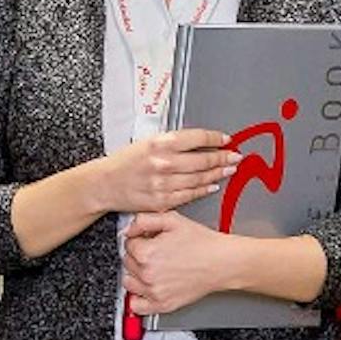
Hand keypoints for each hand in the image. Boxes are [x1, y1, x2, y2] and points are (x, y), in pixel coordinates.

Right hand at [93, 129, 240, 214]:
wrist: (104, 184)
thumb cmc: (125, 161)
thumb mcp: (147, 142)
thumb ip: (173, 143)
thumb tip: (200, 142)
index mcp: (160, 143)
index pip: (197, 138)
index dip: (216, 139)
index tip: (226, 140)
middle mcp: (163, 163)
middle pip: (203, 160)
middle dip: (223, 158)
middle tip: (235, 156)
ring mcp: (163, 184)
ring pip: (199, 178)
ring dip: (218, 174)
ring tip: (229, 169)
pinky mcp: (162, 201)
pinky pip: (189, 195)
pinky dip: (203, 189)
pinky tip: (212, 185)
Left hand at [122, 210, 237, 315]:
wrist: (222, 262)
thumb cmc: (202, 242)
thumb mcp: (173, 219)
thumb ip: (144, 220)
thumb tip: (128, 229)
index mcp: (146, 253)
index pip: (128, 244)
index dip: (139, 239)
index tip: (149, 239)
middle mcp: (147, 274)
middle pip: (127, 263)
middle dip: (138, 255)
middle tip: (155, 251)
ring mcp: (154, 292)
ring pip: (129, 282)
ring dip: (136, 275)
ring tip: (153, 267)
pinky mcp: (162, 305)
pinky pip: (136, 306)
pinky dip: (138, 298)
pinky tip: (148, 287)